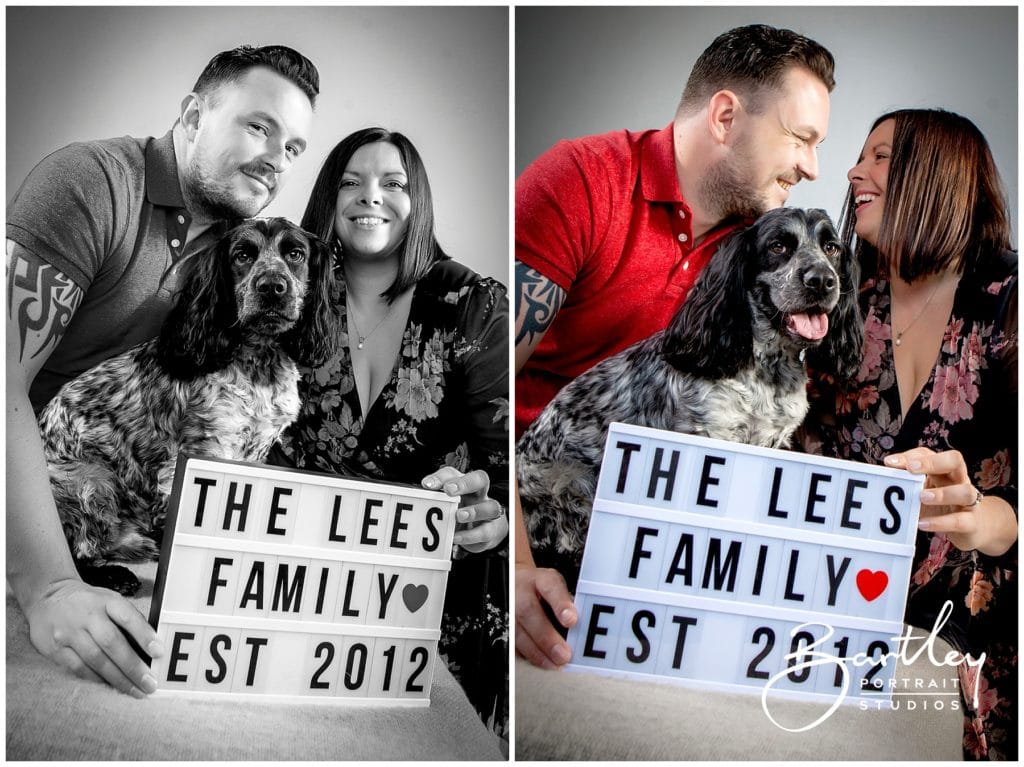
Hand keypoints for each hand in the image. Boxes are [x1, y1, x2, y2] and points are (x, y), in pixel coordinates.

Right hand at [24, 577, 163, 696]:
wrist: (48, 597)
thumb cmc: (88, 603)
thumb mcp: (109, 600)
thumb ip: (127, 619)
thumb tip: (150, 647)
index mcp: (106, 601)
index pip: (128, 616)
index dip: (144, 634)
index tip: (158, 652)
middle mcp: (88, 616)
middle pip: (112, 643)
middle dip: (133, 666)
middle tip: (149, 684)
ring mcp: (69, 632)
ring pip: (96, 659)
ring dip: (118, 678)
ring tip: (135, 691)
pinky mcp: (55, 648)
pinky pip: (78, 668)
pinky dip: (96, 679)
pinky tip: (111, 686)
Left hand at [422, 467, 507, 552]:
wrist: (482, 531)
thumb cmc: (459, 512)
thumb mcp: (446, 505)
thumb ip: (433, 500)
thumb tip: (417, 497)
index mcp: (464, 484)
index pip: (453, 473)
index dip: (441, 477)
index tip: (427, 485)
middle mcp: (479, 494)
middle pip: (480, 479)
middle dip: (465, 483)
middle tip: (449, 490)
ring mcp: (487, 511)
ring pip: (490, 506)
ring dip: (474, 511)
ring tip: (458, 516)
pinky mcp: (490, 530)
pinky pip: (485, 532)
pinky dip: (470, 535)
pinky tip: (456, 537)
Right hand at [515, 563, 576, 668]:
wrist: (513, 585)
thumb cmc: (539, 590)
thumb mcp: (554, 586)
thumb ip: (566, 602)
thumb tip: (582, 628)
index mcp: (539, 579)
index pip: (549, 586)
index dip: (560, 603)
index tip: (572, 620)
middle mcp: (519, 591)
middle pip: (529, 612)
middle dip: (547, 637)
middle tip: (564, 655)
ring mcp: (507, 608)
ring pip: (517, 631)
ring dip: (537, 652)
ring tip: (555, 665)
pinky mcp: (500, 625)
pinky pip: (511, 643)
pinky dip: (527, 656)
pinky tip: (540, 663)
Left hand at [885, 447, 1016, 555]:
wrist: (975, 527)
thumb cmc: (941, 506)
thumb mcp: (921, 492)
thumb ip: (905, 485)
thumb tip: (876, 479)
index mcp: (943, 470)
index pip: (929, 453)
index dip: (911, 455)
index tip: (889, 462)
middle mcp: (959, 480)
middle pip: (954, 461)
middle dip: (932, 463)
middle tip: (911, 468)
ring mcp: (969, 501)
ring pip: (965, 491)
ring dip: (942, 494)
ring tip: (921, 497)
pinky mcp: (972, 522)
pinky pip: (960, 520)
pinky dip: (941, 522)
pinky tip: (922, 523)